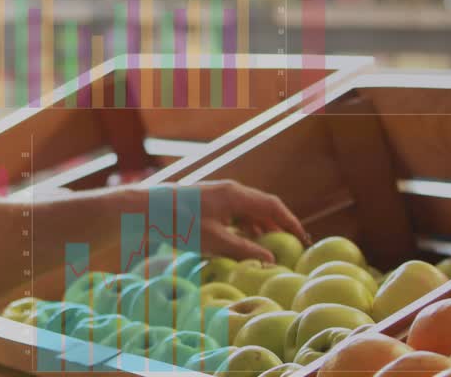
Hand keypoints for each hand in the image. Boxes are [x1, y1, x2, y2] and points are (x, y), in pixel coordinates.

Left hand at [187, 179, 309, 262]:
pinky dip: (245, 228)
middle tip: (292, 246)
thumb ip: (244, 250)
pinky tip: (245, 243)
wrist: (146, 209)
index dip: (291, 222)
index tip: (304, 238)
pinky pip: (235, 214)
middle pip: (263, 207)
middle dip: (279, 226)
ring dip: (262, 228)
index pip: (273, 205)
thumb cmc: (179, 223)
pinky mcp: (208, 203)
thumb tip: (271, 260)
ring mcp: (218, 195)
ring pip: (249, 211)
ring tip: (272, 248)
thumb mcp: (214, 241)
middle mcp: (230, 191)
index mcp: (236, 195)